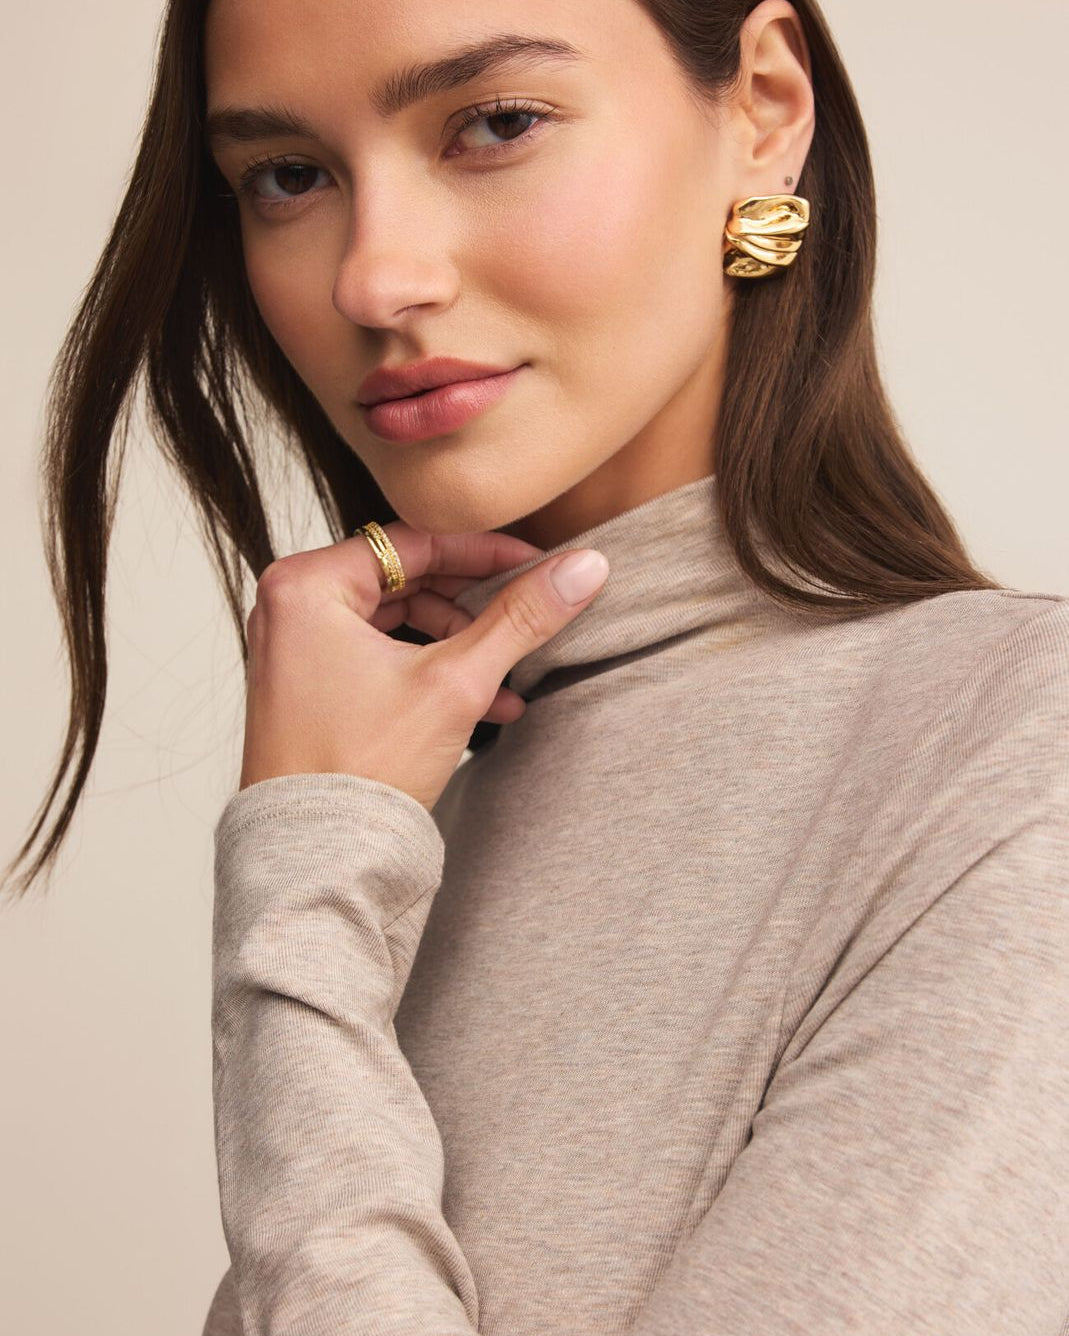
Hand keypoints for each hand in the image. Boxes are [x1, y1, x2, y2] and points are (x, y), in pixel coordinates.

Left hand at [237, 523, 609, 809]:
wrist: (318, 859)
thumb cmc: (361, 769)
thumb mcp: (456, 682)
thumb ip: (521, 617)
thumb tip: (583, 567)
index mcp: (306, 586)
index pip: (414, 541)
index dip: (487, 552)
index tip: (538, 563)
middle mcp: (290, 608)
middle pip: (407, 580)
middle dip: (475, 607)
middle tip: (527, 616)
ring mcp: (295, 649)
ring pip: (399, 623)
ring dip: (461, 647)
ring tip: (509, 680)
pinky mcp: (309, 687)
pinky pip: (380, 657)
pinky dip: (430, 671)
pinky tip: (486, 706)